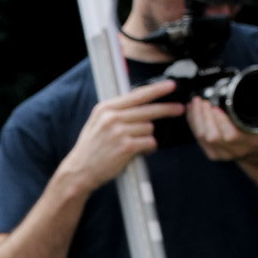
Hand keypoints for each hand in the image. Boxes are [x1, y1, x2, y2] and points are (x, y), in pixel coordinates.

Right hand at [55, 80, 183, 198]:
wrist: (79, 172)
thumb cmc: (90, 150)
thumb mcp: (97, 123)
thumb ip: (115, 111)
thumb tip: (141, 102)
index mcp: (105, 109)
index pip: (137, 95)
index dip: (157, 90)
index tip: (170, 86)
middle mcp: (112, 118)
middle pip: (149, 110)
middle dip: (167, 109)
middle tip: (179, 109)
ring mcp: (119, 132)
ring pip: (149, 128)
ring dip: (148, 136)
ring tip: (137, 143)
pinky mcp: (126, 147)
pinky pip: (149, 142)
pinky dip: (148, 148)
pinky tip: (140, 151)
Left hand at [186, 95, 257, 163]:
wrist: (257, 147)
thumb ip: (248, 109)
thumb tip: (230, 92)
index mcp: (249, 140)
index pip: (231, 134)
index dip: (220, 120)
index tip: (214, 106)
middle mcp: (234, 149)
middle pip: (212, 136)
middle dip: (203, 116)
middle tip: (200, 101)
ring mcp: (222, 153)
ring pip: (202, 137)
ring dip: (196, 118)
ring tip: (195, 104)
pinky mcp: (212, 153)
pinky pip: (198, 139)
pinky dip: (194, 124)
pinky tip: (192, 113)